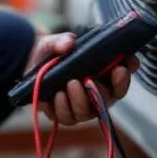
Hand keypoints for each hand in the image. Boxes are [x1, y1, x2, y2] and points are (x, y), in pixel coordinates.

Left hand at [25, 32, 139, 126]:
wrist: (33, 63)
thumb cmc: (55, 52)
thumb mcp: (56, 42)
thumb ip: (63, 40)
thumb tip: (69, 42)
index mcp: (104, 76)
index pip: (121, 82)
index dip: (123, 78)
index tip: (120, 69)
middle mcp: (96, 95)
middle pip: (107, 101)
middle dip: (100, 91)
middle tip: (89, 79)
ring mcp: (81, 107)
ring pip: (86, 112)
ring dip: (79, 100)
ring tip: (71, 83)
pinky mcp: (64, 114)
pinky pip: (66, 118)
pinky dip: (62, 107)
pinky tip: (57, 95)